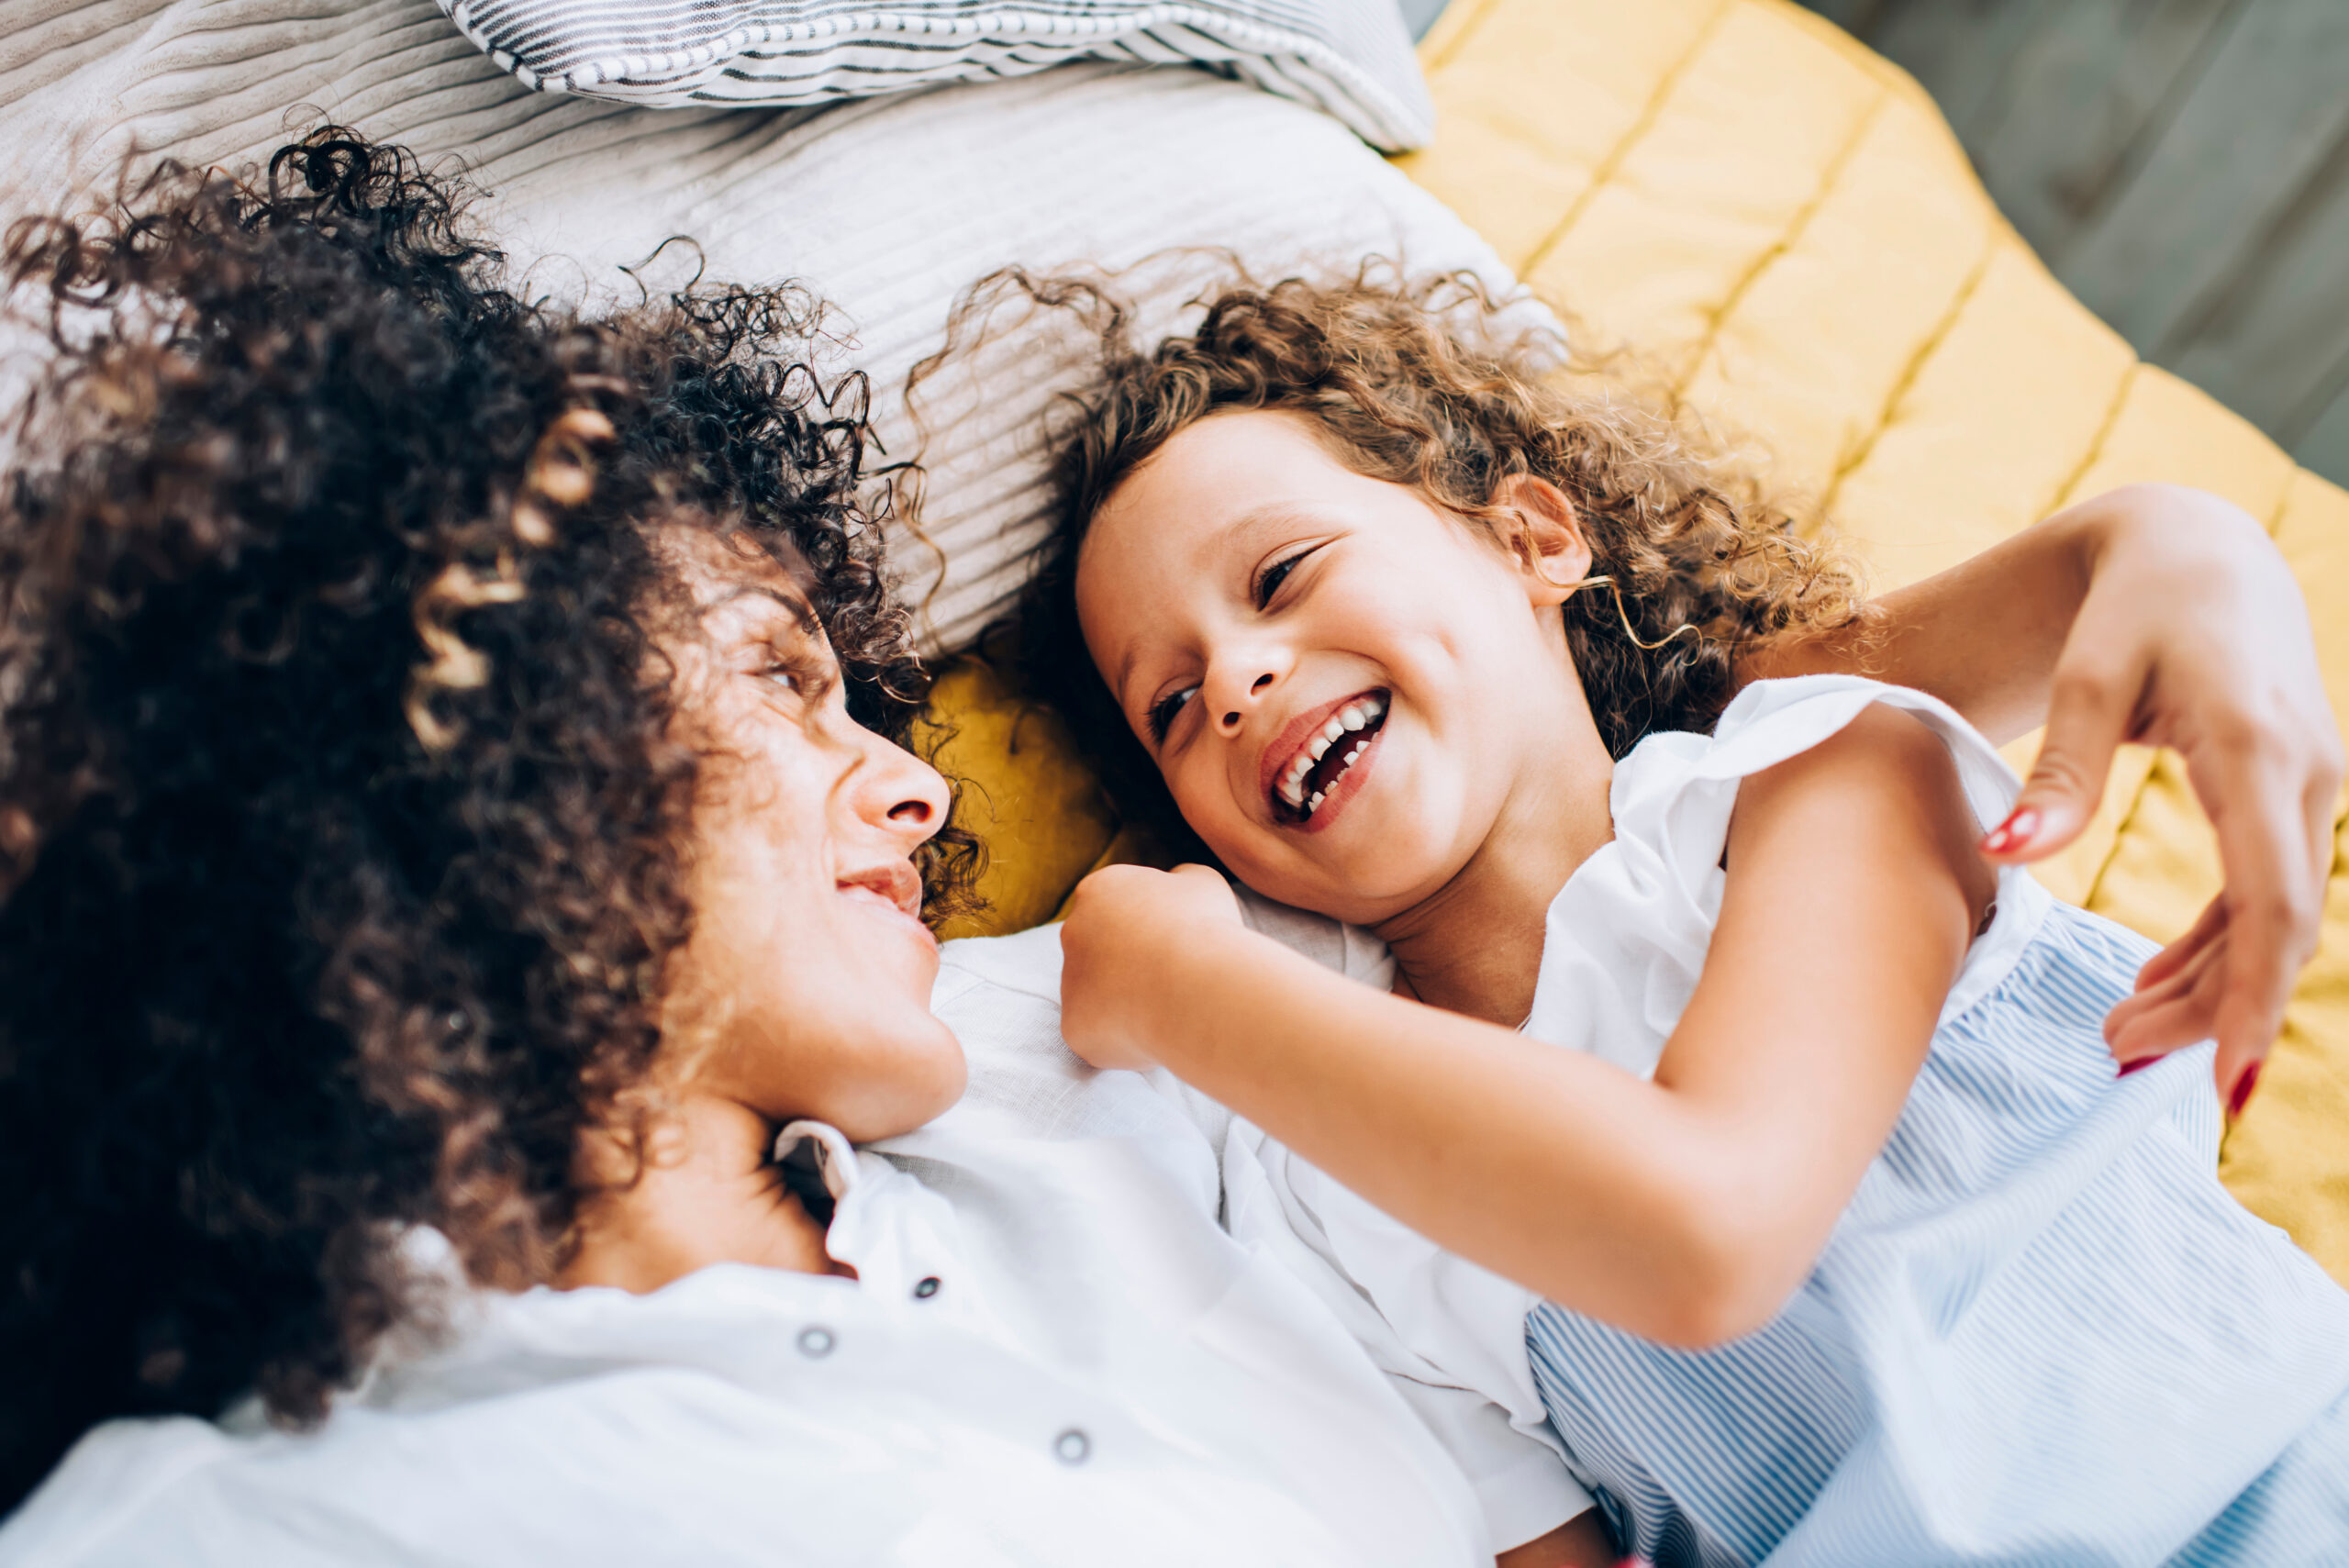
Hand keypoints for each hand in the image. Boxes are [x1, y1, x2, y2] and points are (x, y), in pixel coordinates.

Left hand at [1058, 863, 1241, 1071]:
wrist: (1191, 987)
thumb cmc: (1202, 929)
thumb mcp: (1202, 882)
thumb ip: (1178, 881)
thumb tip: (1174, 887)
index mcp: (1098, 891)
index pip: (1116, 907)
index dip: (1149, 926)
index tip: (1176, 940)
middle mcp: (1072, 932)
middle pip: (1099, 950)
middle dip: (1129, 964)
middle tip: (1172, 978)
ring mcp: (1068, 983)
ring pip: (1099, 996)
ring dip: (1127, 1001)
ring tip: (1170, 1007)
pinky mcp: (1073, 1027)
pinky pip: (1100, 1034)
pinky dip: (1125, 1037)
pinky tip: (1157, 1033)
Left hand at [1980, 485, 2342, 1108]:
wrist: (2195, 552)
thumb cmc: (2131, 608)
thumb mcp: (2085, 679)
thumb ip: (2056, 774)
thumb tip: (2004, 857)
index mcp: (2254, 746)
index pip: (2270, 899)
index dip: (2249, 995)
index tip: (2223, 1080)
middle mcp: (2305, 772)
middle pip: (2275, 927)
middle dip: (2208, 1008)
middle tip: (2114, 1055)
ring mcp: (2311, 786)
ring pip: (2274, 917)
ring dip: (2207, 984)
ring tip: (2119, 1037)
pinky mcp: (2295, 795)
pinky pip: (2266, 890)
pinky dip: (2218, 944)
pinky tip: (2157, 984)